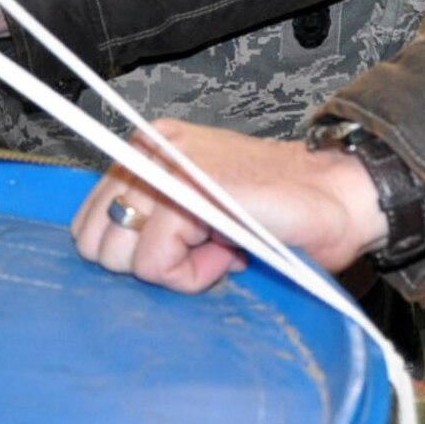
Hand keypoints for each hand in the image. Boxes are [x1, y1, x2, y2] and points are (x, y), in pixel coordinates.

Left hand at [71, 120, 389, 294]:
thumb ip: (154, 220)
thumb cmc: (274, 213)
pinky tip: (229, 254)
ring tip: (219, 251)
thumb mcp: (196, 211)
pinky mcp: (187, 187)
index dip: (135, 255)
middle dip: (149, 264)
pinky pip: (156, 262)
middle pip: (96, 241)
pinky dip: (193, 275)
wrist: (335, 197)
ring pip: (124, 255)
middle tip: (204, 253)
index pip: (88, 221)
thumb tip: (113, 256)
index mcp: (147, 148)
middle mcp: (149, 148)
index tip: (186, 249)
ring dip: (174, 271)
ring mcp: (167, 163)